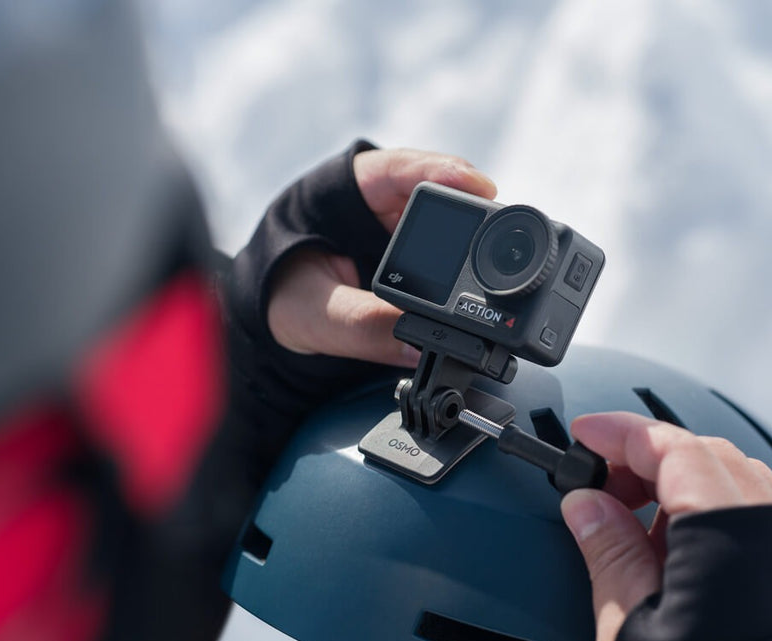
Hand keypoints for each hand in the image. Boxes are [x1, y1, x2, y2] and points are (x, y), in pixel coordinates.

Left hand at [266, 148, 495, 366]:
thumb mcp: (311, 314)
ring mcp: (403, 230)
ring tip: (493, 271)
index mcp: (348, 191)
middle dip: (474, 215)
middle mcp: (382, 203)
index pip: (402, 167)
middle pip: (440, 195)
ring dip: (474, 247)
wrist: (272, 320)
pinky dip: (467, 277)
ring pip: (452, 228)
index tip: (481, 185)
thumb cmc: (277, 298)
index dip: (445, 171)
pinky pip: (450, 260)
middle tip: (500, 239)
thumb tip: (416, 341)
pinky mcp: (417, 261)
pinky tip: (479, 294)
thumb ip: (359, 326)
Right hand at [559, 412, 771, 640]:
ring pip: (732, 482)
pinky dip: (706, 512)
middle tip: (596, 482)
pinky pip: (754, 516)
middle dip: (645, 458)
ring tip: (628, 522)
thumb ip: (608, 552)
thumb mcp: (630, 630)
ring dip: (676, 484)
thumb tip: (585, 502)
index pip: (672, 447)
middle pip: (704, 456)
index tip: (584, 435)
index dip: (621, 434)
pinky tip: (673, 549)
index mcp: (729, 531)